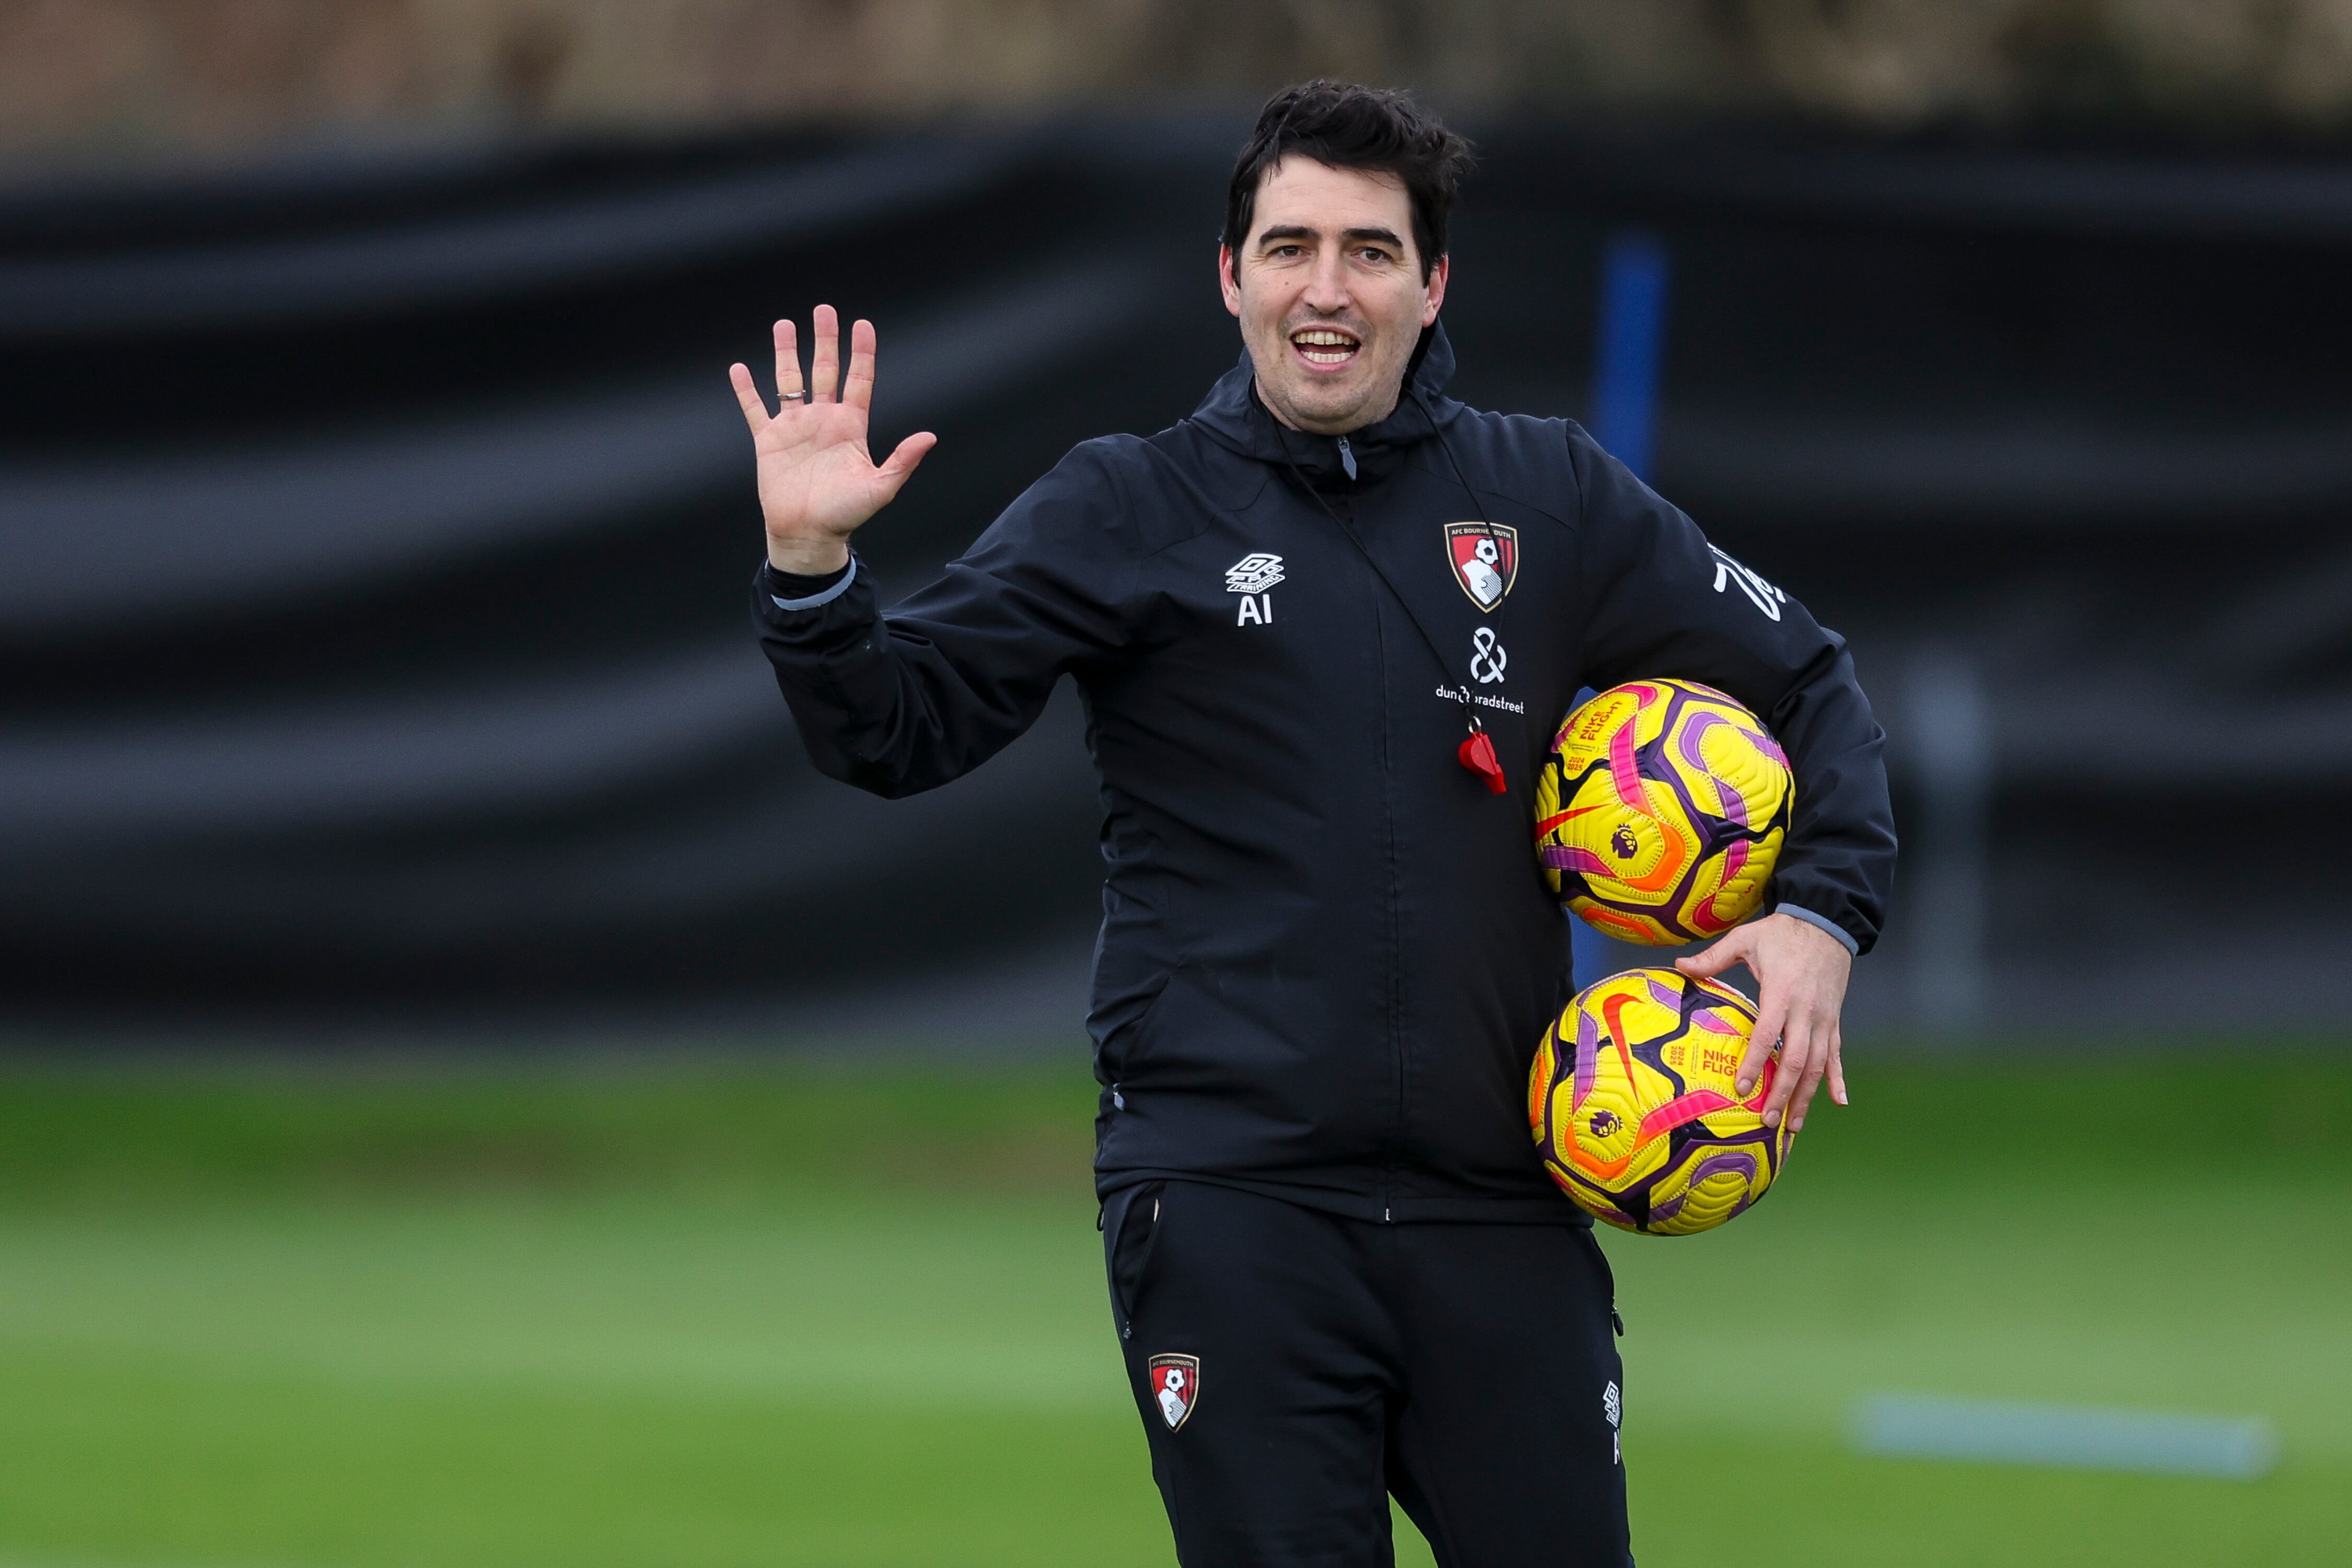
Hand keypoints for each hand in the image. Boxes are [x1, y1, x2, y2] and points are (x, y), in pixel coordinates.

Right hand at [729, 305, 936, 573]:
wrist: (808, 535)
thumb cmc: (846, 514)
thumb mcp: (880, 487)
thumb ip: (903, 460)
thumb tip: (930, 436)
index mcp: (851, 427)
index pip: (859, 380)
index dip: (861, 353)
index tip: (863, 325)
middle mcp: (823, 420)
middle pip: (825, 370)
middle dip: (825, 340)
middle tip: (824, 310)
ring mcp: (795, 428)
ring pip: (789, 380)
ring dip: (786, 353)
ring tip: (784, 324)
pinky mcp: (769, 442)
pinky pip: (756, 409)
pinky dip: (746, 390)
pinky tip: (739, 369)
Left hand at [1676, 912, 1851, 1133]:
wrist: (1827, 922)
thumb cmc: (1783, 933)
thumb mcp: (1746, 938)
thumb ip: (1713, 957)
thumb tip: (1678, 966)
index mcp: (1781, 993)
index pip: (1767, 1036)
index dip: (1755, 1063)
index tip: (1743, 1088)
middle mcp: (1806, 1012)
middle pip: (1796, 1060)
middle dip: (1783, 1093)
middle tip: (1767, 1120)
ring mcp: (1824, 1019)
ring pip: (1818, 1064)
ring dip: (1807, 1096)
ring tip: (1794, 1124)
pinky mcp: (1834, 1020)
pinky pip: (1837, 1054)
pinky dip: (1838, 1079)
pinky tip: (1839, 1102)